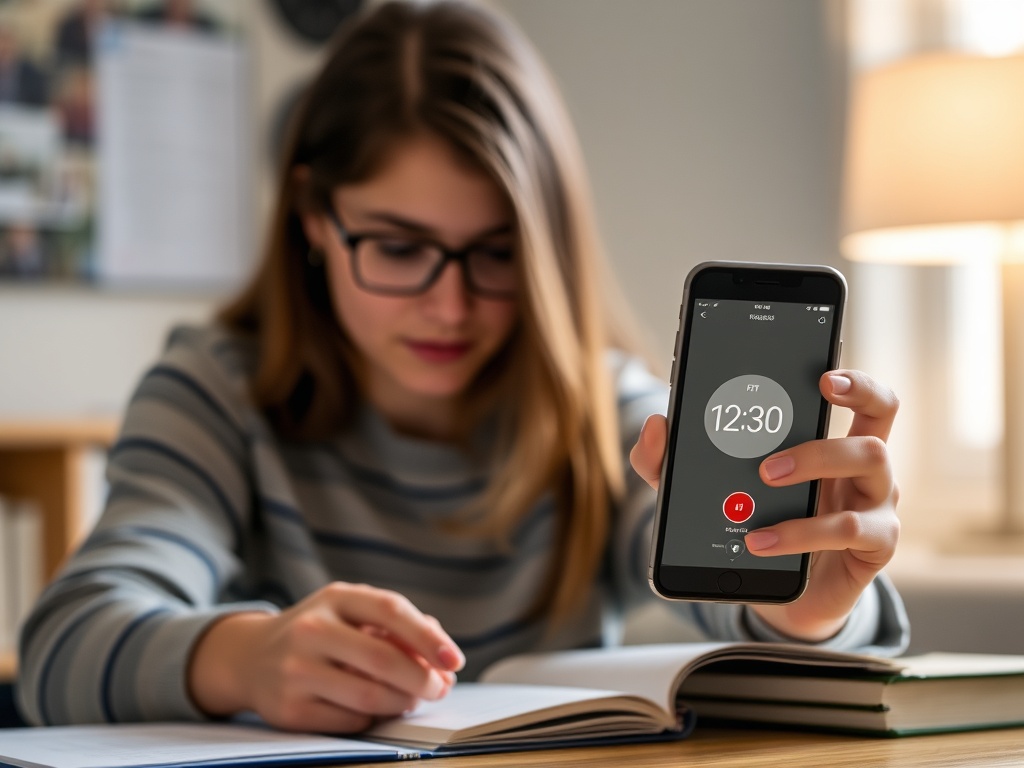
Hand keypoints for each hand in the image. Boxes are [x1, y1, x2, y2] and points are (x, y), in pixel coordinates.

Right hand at [187, 582, 464, 732]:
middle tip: (440, 689)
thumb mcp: (351, 612)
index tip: (455, 660)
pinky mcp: (288, 710)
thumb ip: (397, 626)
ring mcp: (296, 671)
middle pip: (383, 659)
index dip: (428, 637)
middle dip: (423, 679)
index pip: (390, 610)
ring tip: (411, 699)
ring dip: (402, 702)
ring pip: (369, 697)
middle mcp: (311, 630)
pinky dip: (373, 719)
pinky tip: (375, 710)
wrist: (251, 656)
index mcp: (335, 598)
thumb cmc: (320, 632)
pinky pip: (349, 722)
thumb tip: (442, 659)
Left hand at [630, 370, 899, 641]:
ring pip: (871, 460)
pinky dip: (801, 532)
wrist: (774, 592)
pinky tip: (762, 540)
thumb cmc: (752, 524)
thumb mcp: (702, 490)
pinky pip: (850, 528)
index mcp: (832, 440)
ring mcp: (876, 501)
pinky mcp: (875, 544)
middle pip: (883, 412)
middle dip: (848, 398)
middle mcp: (863, 465)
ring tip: (765, 476)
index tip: (822, 374)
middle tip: (798, 414)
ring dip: (812, 462)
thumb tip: (656, 425)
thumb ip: (669, 460)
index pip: (863, 395)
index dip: (854, 378)